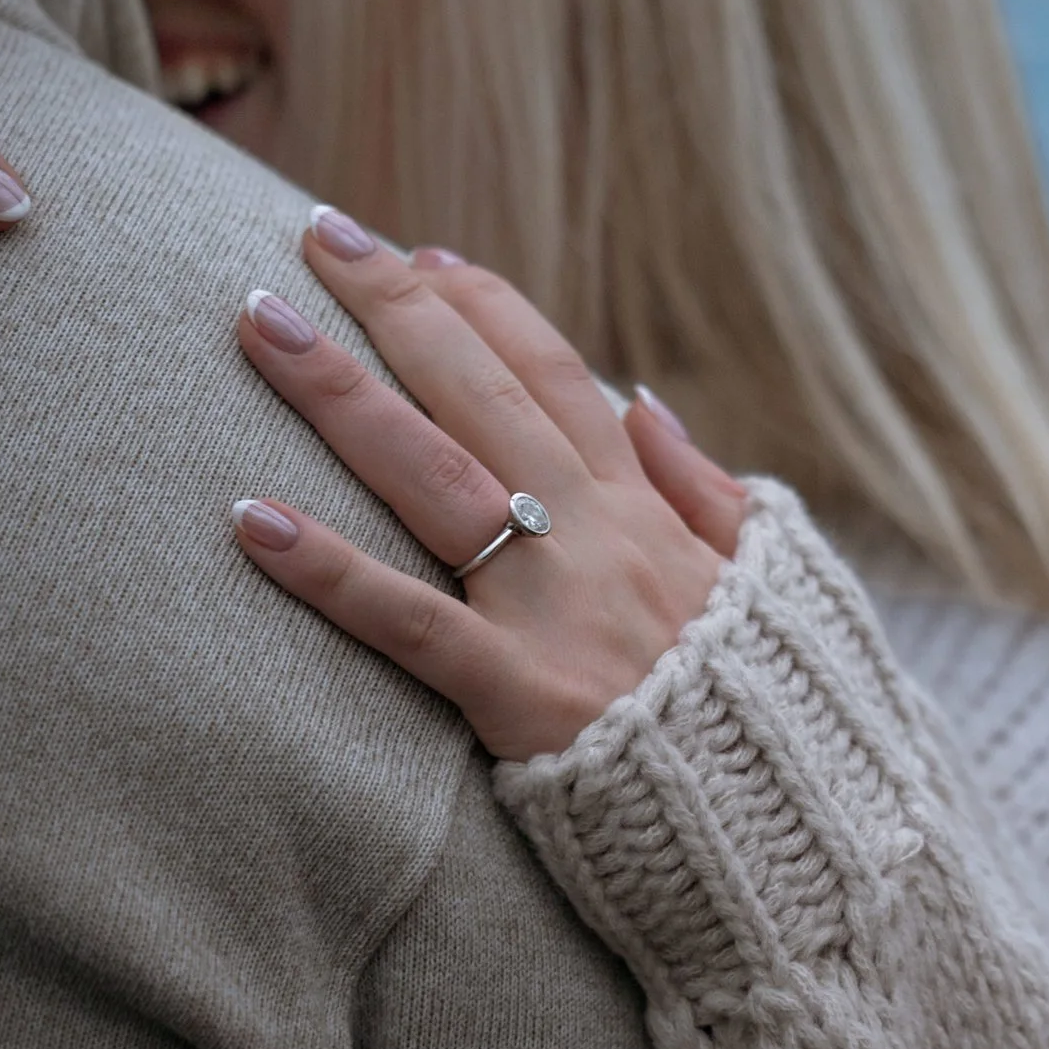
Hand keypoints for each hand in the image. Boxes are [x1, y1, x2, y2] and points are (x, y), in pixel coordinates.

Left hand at [230, 210, 753, 757]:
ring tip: (261, 325)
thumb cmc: (776, 701)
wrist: (798, 816)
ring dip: (342, 393)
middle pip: (480, 394)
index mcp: (647, 507)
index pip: (554, 374)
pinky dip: (327, 571)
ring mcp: (554, 608)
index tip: (421, 257)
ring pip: (434, 476)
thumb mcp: (766, 570)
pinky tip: (249, 518)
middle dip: (397, 306)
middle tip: (318, 232)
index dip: (484, 308)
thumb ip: (701, 485)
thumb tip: (641, 398)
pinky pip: (410, 623)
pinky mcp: (521, 693)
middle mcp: (595, 534)